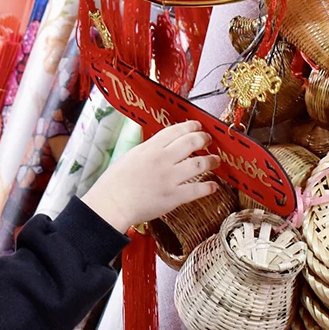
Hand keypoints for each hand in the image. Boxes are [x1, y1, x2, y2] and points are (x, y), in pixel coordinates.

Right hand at [81, 121, 221, 233]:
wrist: (113, 204)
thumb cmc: (115, 183)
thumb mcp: (130, 156)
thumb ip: (148, 150)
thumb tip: (160, 147)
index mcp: (150, 148)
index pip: (176, 130)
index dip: (190, 126)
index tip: (197, 126)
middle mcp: (163, 160)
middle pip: (191, 142)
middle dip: (203, 139)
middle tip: (208, 140)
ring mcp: (170, 178)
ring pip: (199, 164)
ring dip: (211, 161)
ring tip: (216, 160)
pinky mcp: (174, 197)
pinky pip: (197, 189)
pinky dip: (208, 187)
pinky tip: (213, 186)